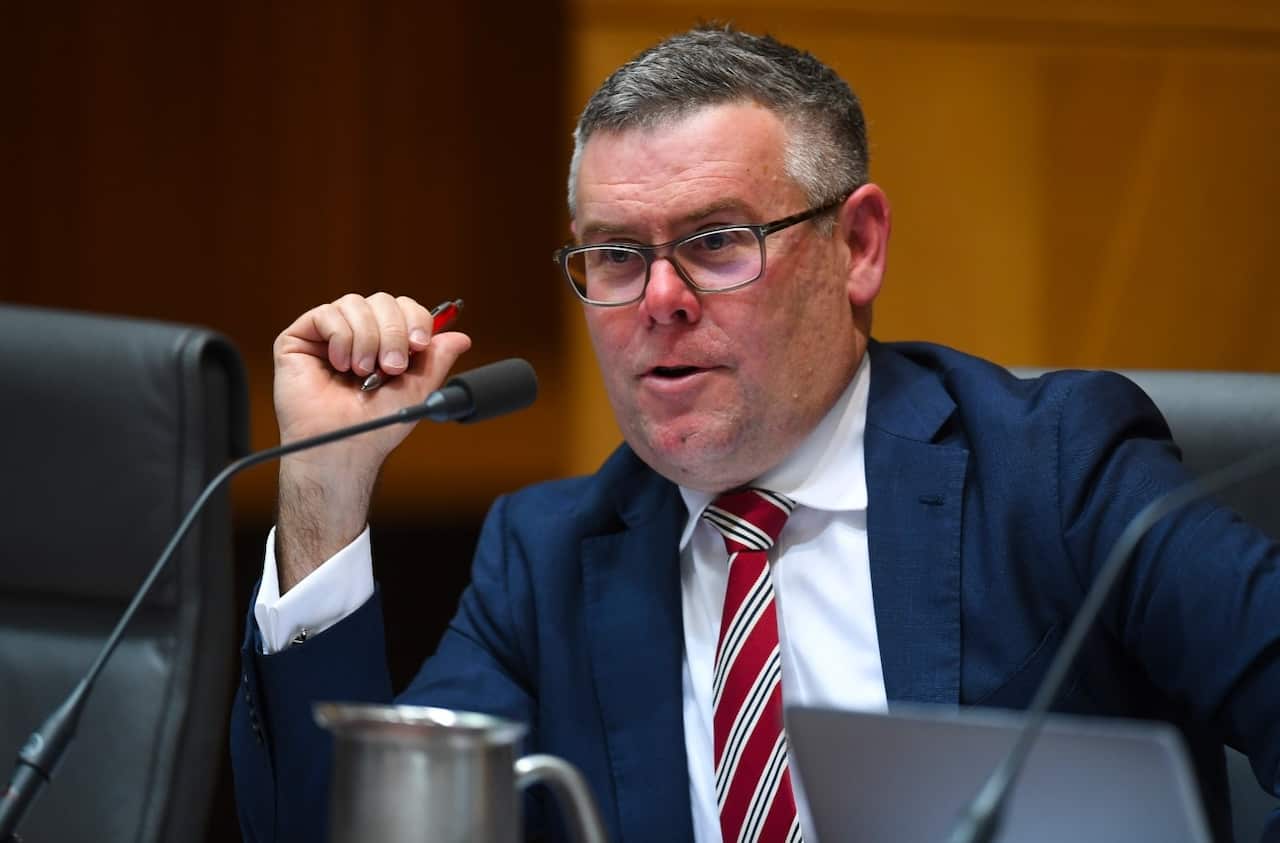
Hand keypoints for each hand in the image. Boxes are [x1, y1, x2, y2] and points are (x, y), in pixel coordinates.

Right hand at [272, 292, 470, 590]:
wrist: (344, 446)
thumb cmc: (376, 425)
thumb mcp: (417, 389)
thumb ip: (437, 360)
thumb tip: (461, 337)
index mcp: (384, 343)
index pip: (404, 308)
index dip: (415, 319)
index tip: (419, 344)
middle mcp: (357, 334)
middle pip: (382, 300)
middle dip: (393, 332)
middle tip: (391, 366)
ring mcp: (328, 334)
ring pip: (355, 303)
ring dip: (367, 339)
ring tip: (362, 372)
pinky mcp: (300, 338)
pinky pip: (327, 313)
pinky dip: (341, 339)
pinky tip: (339, 365)